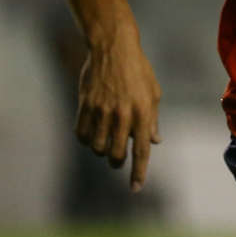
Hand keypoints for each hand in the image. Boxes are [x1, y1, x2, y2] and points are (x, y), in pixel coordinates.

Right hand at [75, 33, 161, 191]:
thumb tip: (154, 142)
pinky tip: (91, 135)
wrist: (113, 48)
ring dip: (100, 151)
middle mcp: (122, 114)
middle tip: (117, 160)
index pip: (140, 150)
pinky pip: (81, 134)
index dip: (138, 171)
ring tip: (105, 143)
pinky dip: (86, 140)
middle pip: (115, 153)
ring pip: (96, 147)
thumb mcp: (153, 92)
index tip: (136, 188)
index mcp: (142, 112)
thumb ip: (152, 119)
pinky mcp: (85, 105)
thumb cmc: (138, 70)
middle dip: (116, 162)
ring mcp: (101, 110)